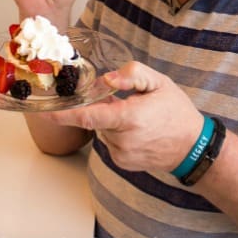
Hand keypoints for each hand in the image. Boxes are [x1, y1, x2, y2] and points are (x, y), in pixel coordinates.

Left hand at [45, 61, 203, 172]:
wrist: (191, 146)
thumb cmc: (177, 111)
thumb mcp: (160, 83)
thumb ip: (134, 75)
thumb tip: (108, 79)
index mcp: (131, 117)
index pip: (90, 116)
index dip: (65, 114)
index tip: (45, 112)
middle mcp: (124, 139)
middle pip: (98, 118)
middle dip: (105, 107)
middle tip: (128, 102)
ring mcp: (122, 154)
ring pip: (103, 130)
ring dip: (113, 121)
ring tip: (140, 118)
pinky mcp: (122, 162)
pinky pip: (110, 141)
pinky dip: (118, 133)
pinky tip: (138, 131)